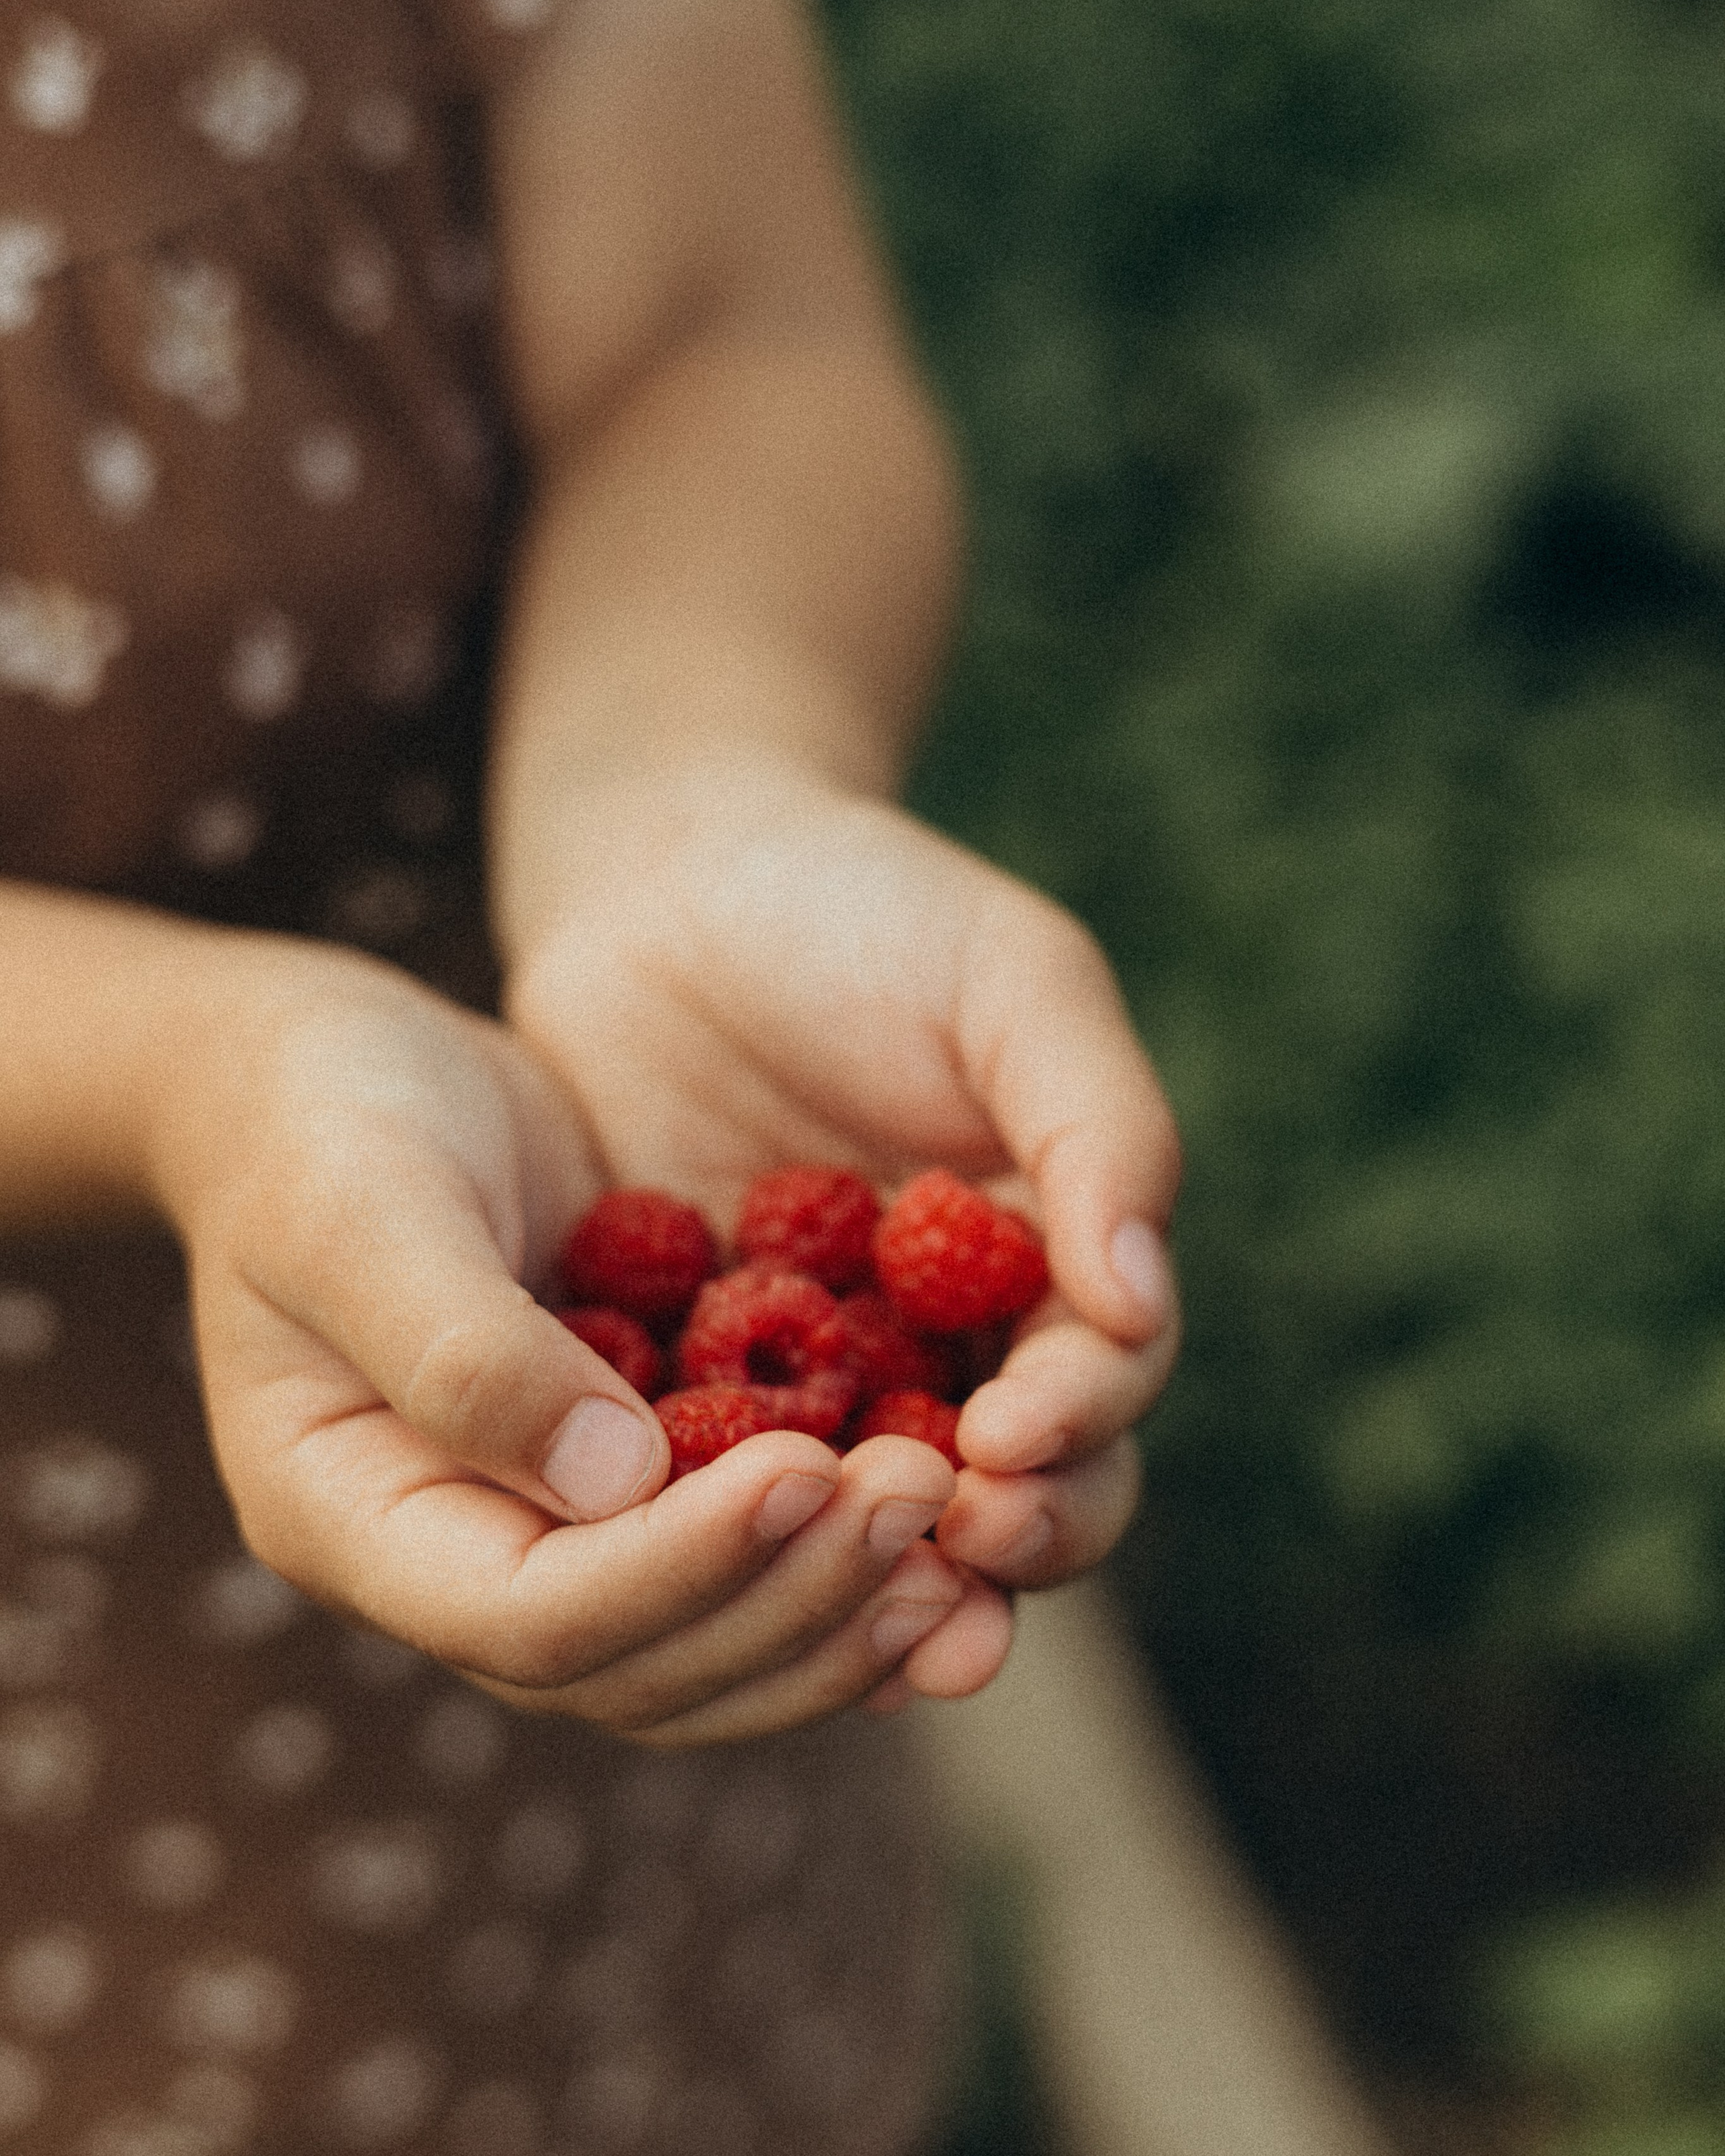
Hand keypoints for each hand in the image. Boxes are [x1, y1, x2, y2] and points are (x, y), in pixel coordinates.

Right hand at [151, 938, 974, 1745]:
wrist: (345, 1080)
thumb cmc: (325, 1123)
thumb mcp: (359, 1207)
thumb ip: (464, 1347)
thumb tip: (620, 1480)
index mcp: (355, 1517)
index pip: (532, 1618)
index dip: (678, 1568)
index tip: (807, 1470)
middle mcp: (459, 1559)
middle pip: (641, 1668)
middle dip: (791, 1595)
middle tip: (922, 1492)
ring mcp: (549, 1534)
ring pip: (710, 1652)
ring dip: (839, 1608)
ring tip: (960, 1530)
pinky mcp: (634, 1484)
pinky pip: (747, 1571)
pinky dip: (843, 1565)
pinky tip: (950, 1525)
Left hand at [503, 760, 1183, 1708]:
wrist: (670, 877)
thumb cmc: (863, 906)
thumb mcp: (1012, 981)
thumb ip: (1099, 1129)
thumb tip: (1141, 1302)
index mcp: (1050, 1253)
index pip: (1100, 1382)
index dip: (1074, 1431)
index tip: (1009, 1443)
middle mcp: (950, 1335)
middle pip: (1014, 1484)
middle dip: (1000, 1530)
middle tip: (951, 1541)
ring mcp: (822, 1366)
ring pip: (872, 1510)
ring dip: (870, 1566)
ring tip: (840, 1595)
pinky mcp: (695, 1375)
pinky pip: (719, 1474)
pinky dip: (721, 1523)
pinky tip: (694, 1554)